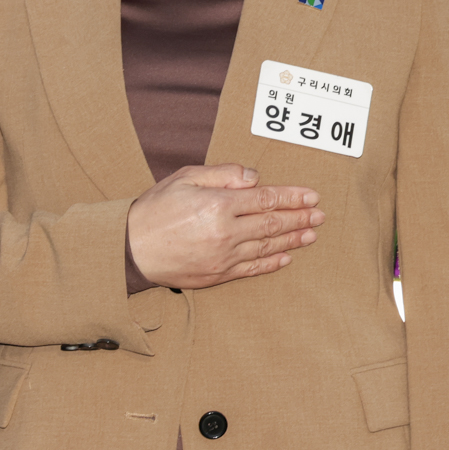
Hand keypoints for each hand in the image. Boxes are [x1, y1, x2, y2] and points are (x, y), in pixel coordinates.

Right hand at [126, 164, 324, 289]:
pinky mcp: (215, 275)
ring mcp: (222, 257)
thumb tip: (255, 177)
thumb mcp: (185, 177)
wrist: (128, 249)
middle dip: (300, 219)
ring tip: (311, 234)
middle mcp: (225, 233)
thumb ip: (223, 173)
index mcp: (219, 205)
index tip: (312, 196)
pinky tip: (286, 258)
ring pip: (266, 248)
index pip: (267, 199)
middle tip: (320, 215)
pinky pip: (251, 269)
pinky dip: (271, 264)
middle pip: (272, 225)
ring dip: (292, 241)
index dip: (293, 198)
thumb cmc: (155, 209)